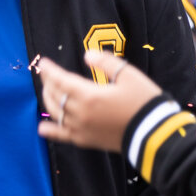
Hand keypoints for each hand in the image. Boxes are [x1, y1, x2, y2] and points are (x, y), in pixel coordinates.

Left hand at [35, 50, 165, 152]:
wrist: (153, 133)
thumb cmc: (143, 102)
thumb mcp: (129, 75)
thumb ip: (106, 62)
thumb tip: (87, 55)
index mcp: (90, 95)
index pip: (61, 80)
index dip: (50, 71)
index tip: (43, 63)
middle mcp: (80, 113)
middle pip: (55, 95)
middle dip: (48, 83)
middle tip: (46, 74)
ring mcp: (81, 129)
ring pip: (56, 113)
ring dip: (48, 100)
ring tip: (47, 91)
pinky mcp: (86, 140)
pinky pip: (63, 136)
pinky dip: (51, 131)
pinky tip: (42, 128)